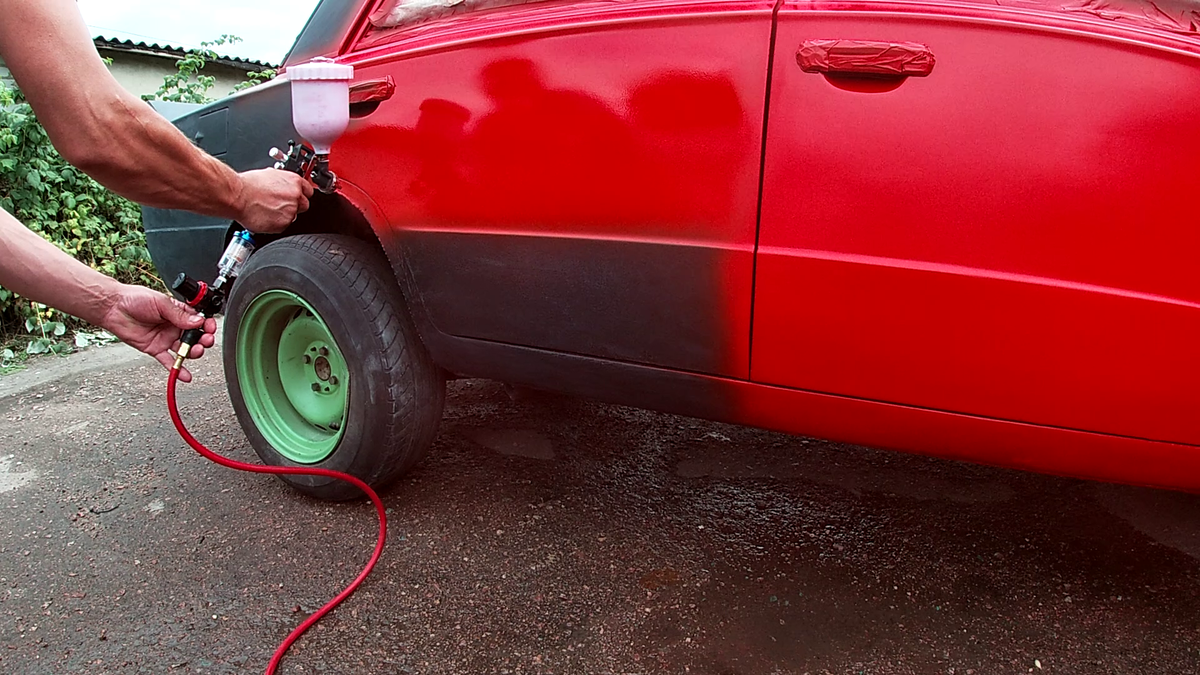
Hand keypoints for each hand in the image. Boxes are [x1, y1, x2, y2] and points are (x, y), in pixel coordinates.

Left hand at [101, 285, 217, 382]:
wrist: (113, 308)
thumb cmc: (134, 299)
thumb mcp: (161, 302)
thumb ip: (179, 314)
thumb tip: (198, 321)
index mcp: (178, 313)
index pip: (198, 321)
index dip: (206, 326)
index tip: (209, 328)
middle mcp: (174, 327)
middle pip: (195, 338)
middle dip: (203, 340)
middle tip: (204, 341)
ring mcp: (165, 339)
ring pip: (185, 350)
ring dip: (193, 353)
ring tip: (195, 351)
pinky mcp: (156, 349)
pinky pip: (169, 361)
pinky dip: (178, 369)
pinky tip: (185, 375)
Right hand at [234, 168, 313, 233]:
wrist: (237, 196)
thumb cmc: (248, 185)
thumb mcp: (270, 175)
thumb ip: (283, 182)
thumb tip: (284, 185)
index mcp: (294, 181)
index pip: (308, 191)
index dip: (301, 195)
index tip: (296, 197)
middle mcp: (295, 196)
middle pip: (304, 205)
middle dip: (294, 206)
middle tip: (279, 205)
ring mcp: (290, 211)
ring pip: (293, 216)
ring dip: (283, 215)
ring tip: (267, 210)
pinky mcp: (283, 224)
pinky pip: (283, 226)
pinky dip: (275, 224)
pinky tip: (265, 216)